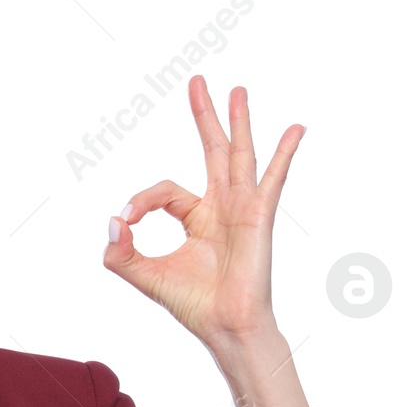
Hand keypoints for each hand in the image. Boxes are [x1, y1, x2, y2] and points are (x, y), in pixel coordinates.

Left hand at [103, 75, 303, 346]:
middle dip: (204, 117)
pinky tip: (295, 129)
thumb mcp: (143, 274)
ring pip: (239, 155)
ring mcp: (242, 208)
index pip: (164, 190)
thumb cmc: (192, 303)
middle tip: (197, 82)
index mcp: (196, 217)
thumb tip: (112, 221)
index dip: (141, 200)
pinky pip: (273, 178)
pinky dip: (284, 153)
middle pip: (212, 151)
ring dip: (237, 121)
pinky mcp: (259, 216)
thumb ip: (119, 251)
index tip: (127, 221)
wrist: (223, 325)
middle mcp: (221, 206)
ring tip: (236, 90)